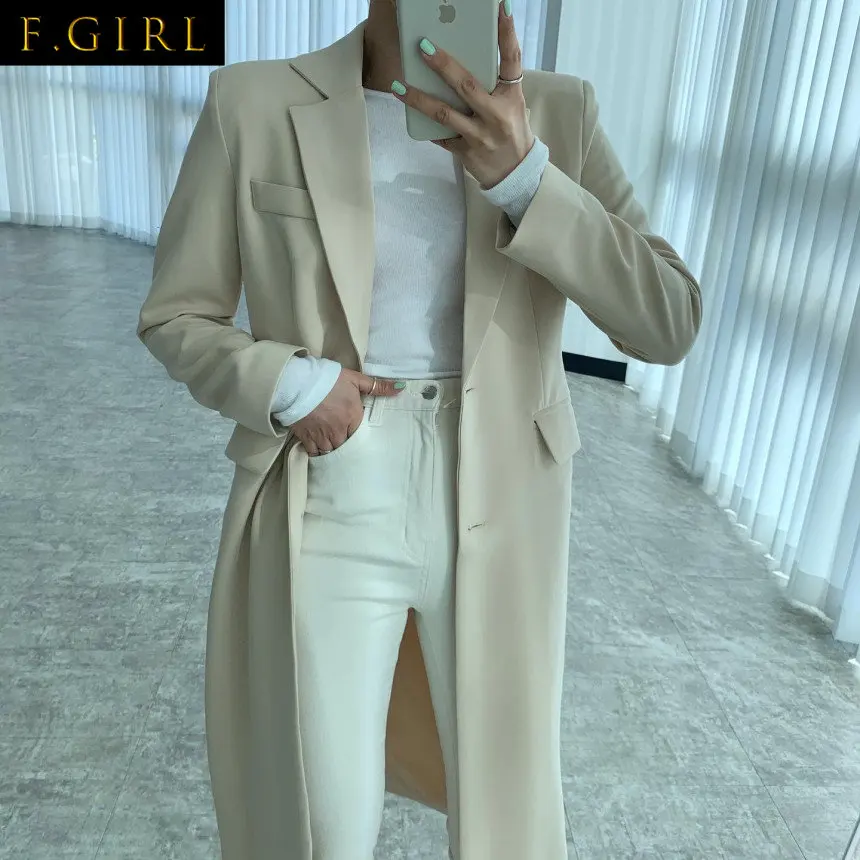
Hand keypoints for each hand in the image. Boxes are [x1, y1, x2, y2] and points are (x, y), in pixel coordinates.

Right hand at [289, 369, 401, 456]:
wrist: (297, 381)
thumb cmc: (328, 379)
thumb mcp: (355, 379)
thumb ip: (378, 386)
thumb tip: (401, 388)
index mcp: (352, 417)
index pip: (360, 435)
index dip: (358, 434)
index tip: (355, 433)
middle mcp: (339, 431)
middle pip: (346, 447)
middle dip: (346, 445)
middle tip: (344, 442)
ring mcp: (321, 436)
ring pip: (331, 452)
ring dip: (333, 451)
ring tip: (334, 448)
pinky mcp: (306, 437)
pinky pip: (314, 453)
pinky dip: (317, 453)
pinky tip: (319, 451)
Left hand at [391, 1, 533, 188]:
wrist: (516, 174)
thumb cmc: (511, 131)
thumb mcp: (512, 105)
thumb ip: (492, 85)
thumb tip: (458, 62)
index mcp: (512, 97)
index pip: (512, 59)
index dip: (507, 32)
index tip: (501, 6)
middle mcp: (497, 115)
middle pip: (467, 85)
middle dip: (443, 65)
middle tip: (422, 46)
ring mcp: (480, 136)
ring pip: (443, 114)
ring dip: (418, 98)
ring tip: (398, 84)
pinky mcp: (466, 152)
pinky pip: (441, 135)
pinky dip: (426, 124)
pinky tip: (410, 112)